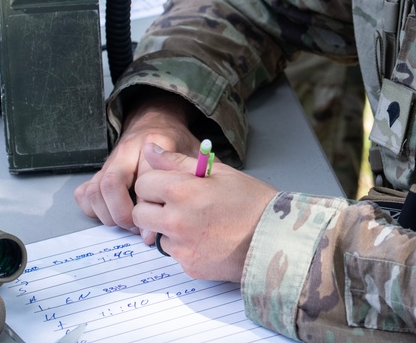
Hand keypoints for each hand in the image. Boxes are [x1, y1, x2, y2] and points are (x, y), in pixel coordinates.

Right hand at [73, 93, 198, 231]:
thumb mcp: (193, 154)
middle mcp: (127, 150)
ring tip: (127, 224)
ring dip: (108, 215)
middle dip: (121, 214)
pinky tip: (112, 214)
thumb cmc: (177, 141)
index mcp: (156, 141)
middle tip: (137, 228)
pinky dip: (93, 209)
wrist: (157, 119)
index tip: (152, 231)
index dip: (147, 208)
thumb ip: (188, 182)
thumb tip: (167, 223)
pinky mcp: (100, 170)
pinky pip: (84, 193)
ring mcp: (110, 160)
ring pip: (95, 190)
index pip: (145, 178)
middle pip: (111, 184)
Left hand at [131, 142, 276, 282]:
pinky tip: (206, 238)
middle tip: (176, 203)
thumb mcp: (218, 171)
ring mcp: (181, 247)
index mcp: (182, 191)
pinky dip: (183, 245)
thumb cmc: (251, 201)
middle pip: (140, 213)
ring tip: (196, 221)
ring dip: (167, 227)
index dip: (155, 181)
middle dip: (152, 206)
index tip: (169, 183)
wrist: (275, 239)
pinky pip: (173, 252)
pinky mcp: (188, 266)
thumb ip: (178, 161)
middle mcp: (176, 220)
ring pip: (155, 234)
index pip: (143, 183)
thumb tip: (150, 149)